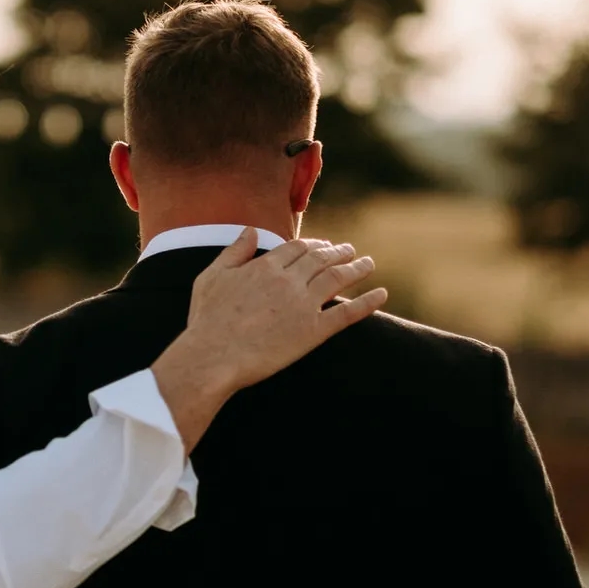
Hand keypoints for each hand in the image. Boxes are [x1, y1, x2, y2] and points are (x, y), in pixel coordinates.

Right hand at [186, 228, 383, 391]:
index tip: (323, 246)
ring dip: (356, 268)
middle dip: (338, 252)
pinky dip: (367, 302)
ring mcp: (303, 305)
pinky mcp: (313, 331)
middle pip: (321, 259)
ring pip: (337, 278)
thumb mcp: (212, 276)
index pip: (298, 247)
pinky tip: (381, 294)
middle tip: (349, 250)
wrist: (214, 356)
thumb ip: (235, 251)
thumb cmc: (207, 319)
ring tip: (368, 263)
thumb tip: (252, 230)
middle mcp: (289, 281)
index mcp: (266, 266)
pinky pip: (347, 313)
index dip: (313, 244)